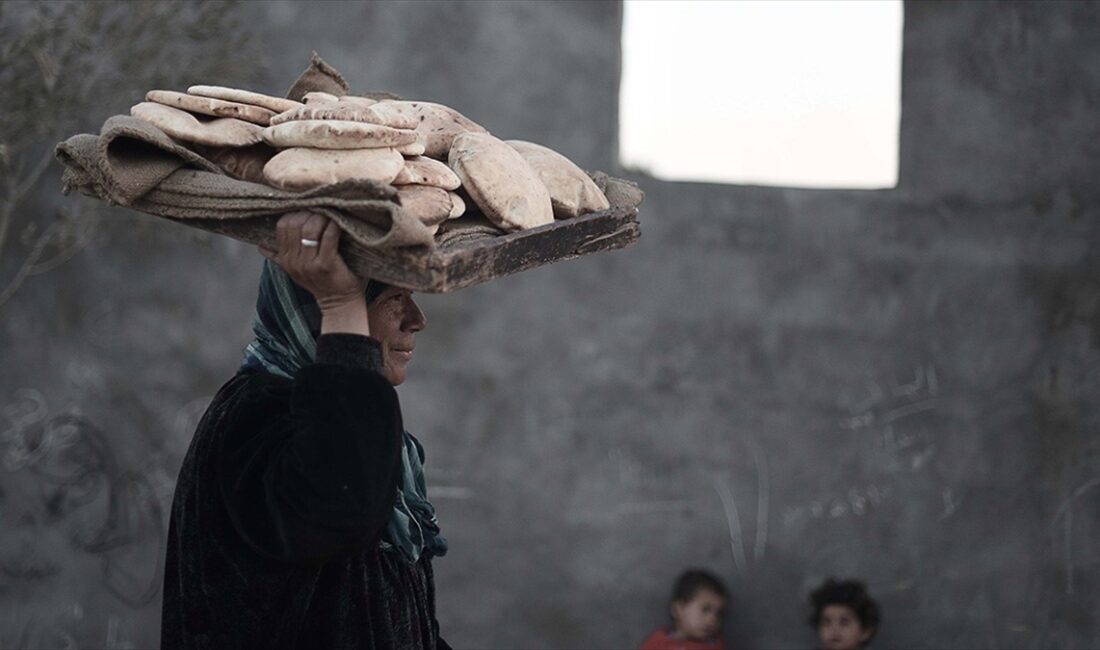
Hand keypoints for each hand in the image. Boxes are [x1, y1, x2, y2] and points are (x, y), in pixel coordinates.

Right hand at [260, 212, 369, 335]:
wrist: (338, 304)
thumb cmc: (321, 282)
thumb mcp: (294, 270)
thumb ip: (278, 257)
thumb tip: (260, 246)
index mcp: (285, 259)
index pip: (282, 226)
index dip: (295, 214)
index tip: (309, 211)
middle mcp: (293, 261)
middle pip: (295, 224)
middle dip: (309, 213)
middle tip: (322, 211)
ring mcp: (309, 264)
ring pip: (310, 228)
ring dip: (322, 218)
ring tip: (331, 217)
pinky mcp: (326, 265)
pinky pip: (328, 237)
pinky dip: (334, 226)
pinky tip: (339, 224)